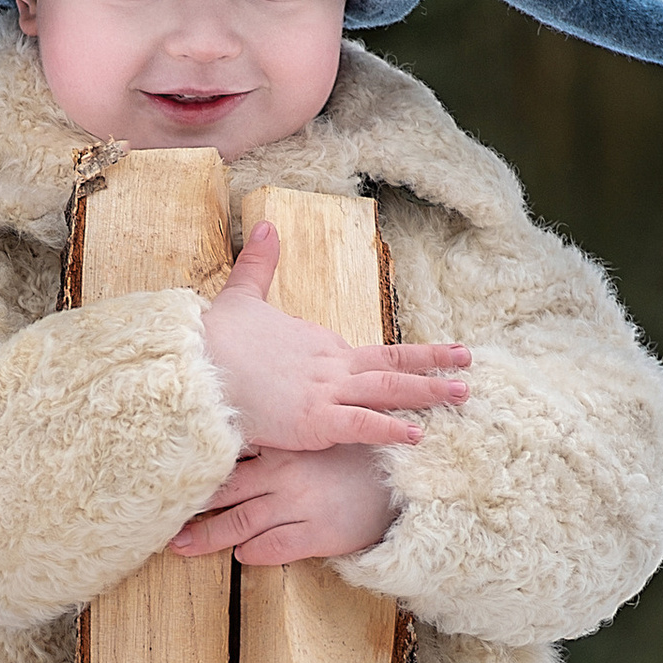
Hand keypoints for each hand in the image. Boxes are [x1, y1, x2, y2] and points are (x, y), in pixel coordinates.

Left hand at [169, 445, 401, 567]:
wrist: (410, 478)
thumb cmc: (364, 454)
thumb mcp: (324, 434)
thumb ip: (288, 434)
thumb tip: (248, 432)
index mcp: (285, 447)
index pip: (230, 459)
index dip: (199, 472)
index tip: (168, 480)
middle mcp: (286, 475)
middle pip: (225, 495)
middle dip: (192, 511)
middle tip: (164, 524)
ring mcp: (299, 505)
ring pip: (240, 524)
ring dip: (208, 537)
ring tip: (181, 547)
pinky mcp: (317, 534)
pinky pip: (273, 548)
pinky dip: (252, 553)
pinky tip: (242, 555)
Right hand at [199, 222, 468, 449]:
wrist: (192, 365)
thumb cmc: (212, 341)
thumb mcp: (239, 298)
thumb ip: (258, 266)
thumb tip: (265, 225)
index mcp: (318, 344)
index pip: (370, 352)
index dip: (403, 356)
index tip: (430, 360)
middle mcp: (330, 364)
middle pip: (392, 361)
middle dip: (433, 363)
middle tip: (469, 363)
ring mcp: (325, 392)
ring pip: (388, 389)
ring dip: (427, 392)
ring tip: (463, 394)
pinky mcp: (313, 420)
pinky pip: (362, 425)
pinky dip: (391, 430)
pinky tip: (419, 437)